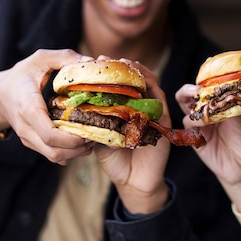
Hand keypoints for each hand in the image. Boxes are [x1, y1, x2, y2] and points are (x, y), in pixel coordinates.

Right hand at [0, 49, 92, 164]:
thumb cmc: (20, 75)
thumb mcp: (40, 59)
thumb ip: (64, 57)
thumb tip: (90, 61)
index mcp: (29, 108)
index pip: (49, 134)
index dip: (72, 138)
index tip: (89, 129)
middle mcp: (27, 128)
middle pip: (55, 151)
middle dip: (79, 148)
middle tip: (97, 134)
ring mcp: (28, 138)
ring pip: (55, 157)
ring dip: (76, 152)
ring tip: (92, 137)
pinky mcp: (32, 143)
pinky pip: (52, 155)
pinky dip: (69, 152)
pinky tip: (81, 139)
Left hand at [93, 58, 169, 214]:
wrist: (133, 181)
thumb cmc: (115, 160)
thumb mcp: (99, 138)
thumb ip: (93, 123)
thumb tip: (77, 108)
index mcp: (123, 108)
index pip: (116, 84)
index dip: (106, 72)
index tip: (92, 62)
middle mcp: (138, 106)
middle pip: (132, 78)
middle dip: (119, 66)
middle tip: (104, 59)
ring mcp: (151, 110)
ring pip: (148, 82)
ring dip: (136, 70)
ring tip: (122, 63)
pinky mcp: (163, 118)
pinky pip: (160, 96)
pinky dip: (151, 85)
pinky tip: (141, 78)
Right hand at [176, 84, 240, 212]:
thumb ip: (234, 104)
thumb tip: (229, 87)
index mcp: (218, 104)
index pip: (206, 87)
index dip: (205, 81)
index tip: (209, 79)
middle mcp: (206, 112)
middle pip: (188, 95)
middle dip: (188, 90)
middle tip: (197, 90)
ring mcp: (199, 124)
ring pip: (186, 108)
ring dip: (194, 106)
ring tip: (205, 109)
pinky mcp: (194, 138)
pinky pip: (188, 125)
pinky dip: (195, 121)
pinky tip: (205, 123)